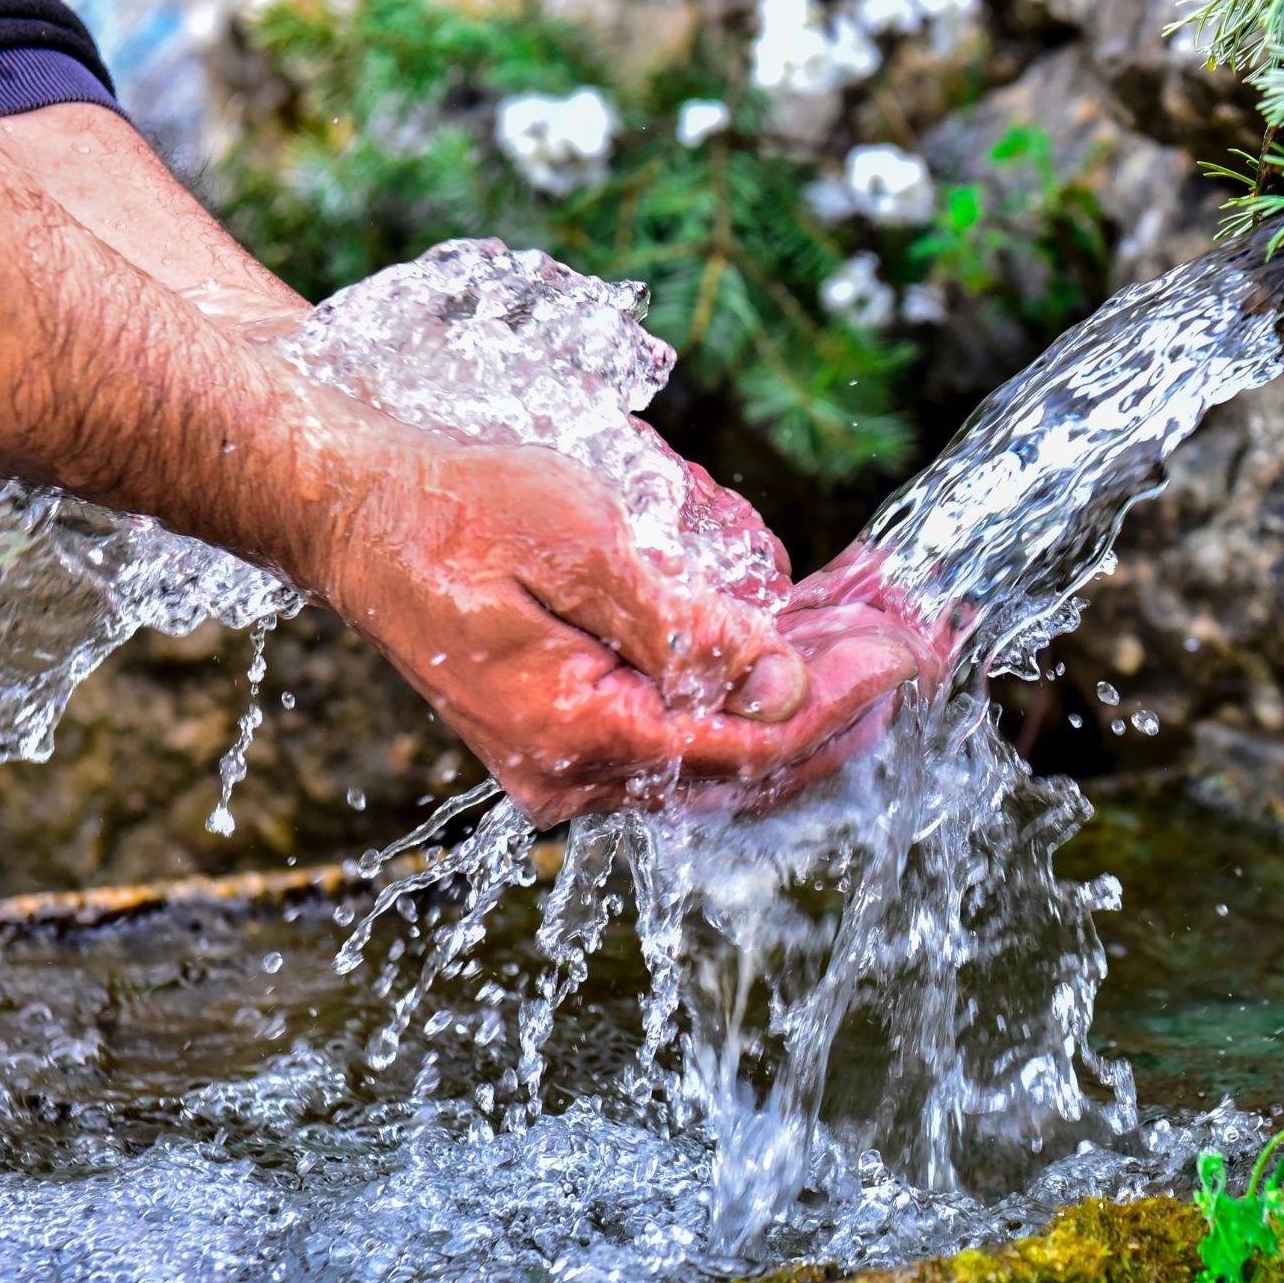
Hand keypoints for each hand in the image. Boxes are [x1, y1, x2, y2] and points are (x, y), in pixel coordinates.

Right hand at [294, 417, 917, 825]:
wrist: (350, 509)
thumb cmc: (452, 508)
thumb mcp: (578, 543)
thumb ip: (685, 625)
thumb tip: (787, 683)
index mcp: (577, 738)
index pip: (748, 747)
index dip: (842, 702)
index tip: (914, 650)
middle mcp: (580, 773)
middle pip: (754, 760)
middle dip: (850, 697)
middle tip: (932, 636)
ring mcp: (579, 759)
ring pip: (732, 739)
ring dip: (814, 679)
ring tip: (890, 614)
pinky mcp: (582, 728)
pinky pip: (694, 717)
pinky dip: (757, 671)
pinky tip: (811, 615)